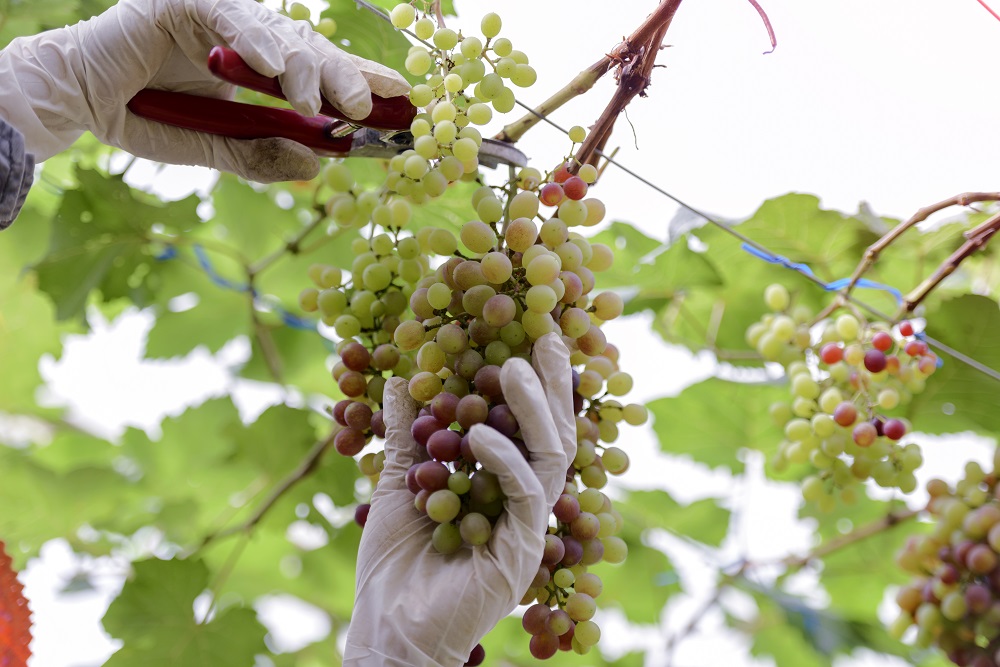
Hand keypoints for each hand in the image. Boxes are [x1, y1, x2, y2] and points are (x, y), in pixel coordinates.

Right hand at [0, 0, 409, 181]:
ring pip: (277, 34)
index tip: (398, 104)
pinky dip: (250, 41)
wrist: (82, 101)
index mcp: (262, 68)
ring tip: (322, 104)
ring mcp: (220, 15)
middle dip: (343, 77)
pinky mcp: (184, 1)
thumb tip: (316, 166)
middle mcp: (249, 37)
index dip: (359, 84)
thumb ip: (261, 155)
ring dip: (302, 69)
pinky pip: (227, 16)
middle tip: (370, 108)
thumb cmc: (150, 117)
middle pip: (310, 50)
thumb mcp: (216, 147)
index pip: (321, 73)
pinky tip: (272, 67)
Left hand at [344, 333, 576, 666]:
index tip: (527, 337)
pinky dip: (505, 458)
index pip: (527, 427)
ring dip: (534, 410)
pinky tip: (479, 432)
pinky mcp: (523, 551)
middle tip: (544, 335)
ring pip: (549, 457)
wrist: (389, 627)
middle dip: (551, 385)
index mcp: (500, 487)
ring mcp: (527, 527)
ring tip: (511, 368)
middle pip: (551, 434)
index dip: (533, 385)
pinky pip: (525, 494)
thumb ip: (409, 433)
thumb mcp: (399, 482)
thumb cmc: (395, 564)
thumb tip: (406, 378)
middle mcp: (522, 503)